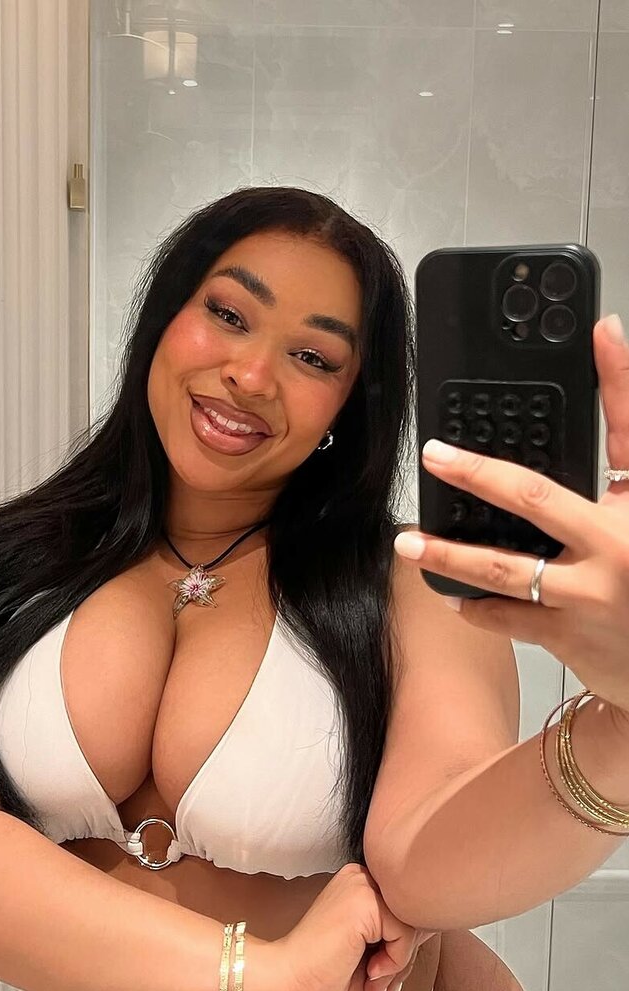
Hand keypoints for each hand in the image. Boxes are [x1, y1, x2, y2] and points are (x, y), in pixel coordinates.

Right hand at [273, 863, 432, 990]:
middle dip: (402, 958)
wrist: (288, 982)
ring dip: (398, 963)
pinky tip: (370, 971)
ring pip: (412, 926)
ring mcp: (362, 884)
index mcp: (358, 886)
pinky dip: (395, 962)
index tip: (379, 975)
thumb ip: (401, 940)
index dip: (402, 949)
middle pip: (412, 917)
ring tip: (371, 980)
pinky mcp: (365, 900)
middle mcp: (361, 876)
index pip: (405, 911)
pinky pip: (406, 934)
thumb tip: (434, 928)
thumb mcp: (373, 957)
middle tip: (376, 983)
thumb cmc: (322, 976)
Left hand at [395, 314, 628, 717]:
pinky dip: (474, 605)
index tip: (600, 331)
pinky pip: (504, 615)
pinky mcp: (567, 635)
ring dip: (446, 555)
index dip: (620, 375)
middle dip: (476, 473)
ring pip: (501, 567)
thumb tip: (604, 385)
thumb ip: (621, 464)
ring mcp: (589, 595)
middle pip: (536, 497)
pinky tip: (453, 597)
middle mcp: (616, 546)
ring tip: (407, 544)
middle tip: (434, 455)